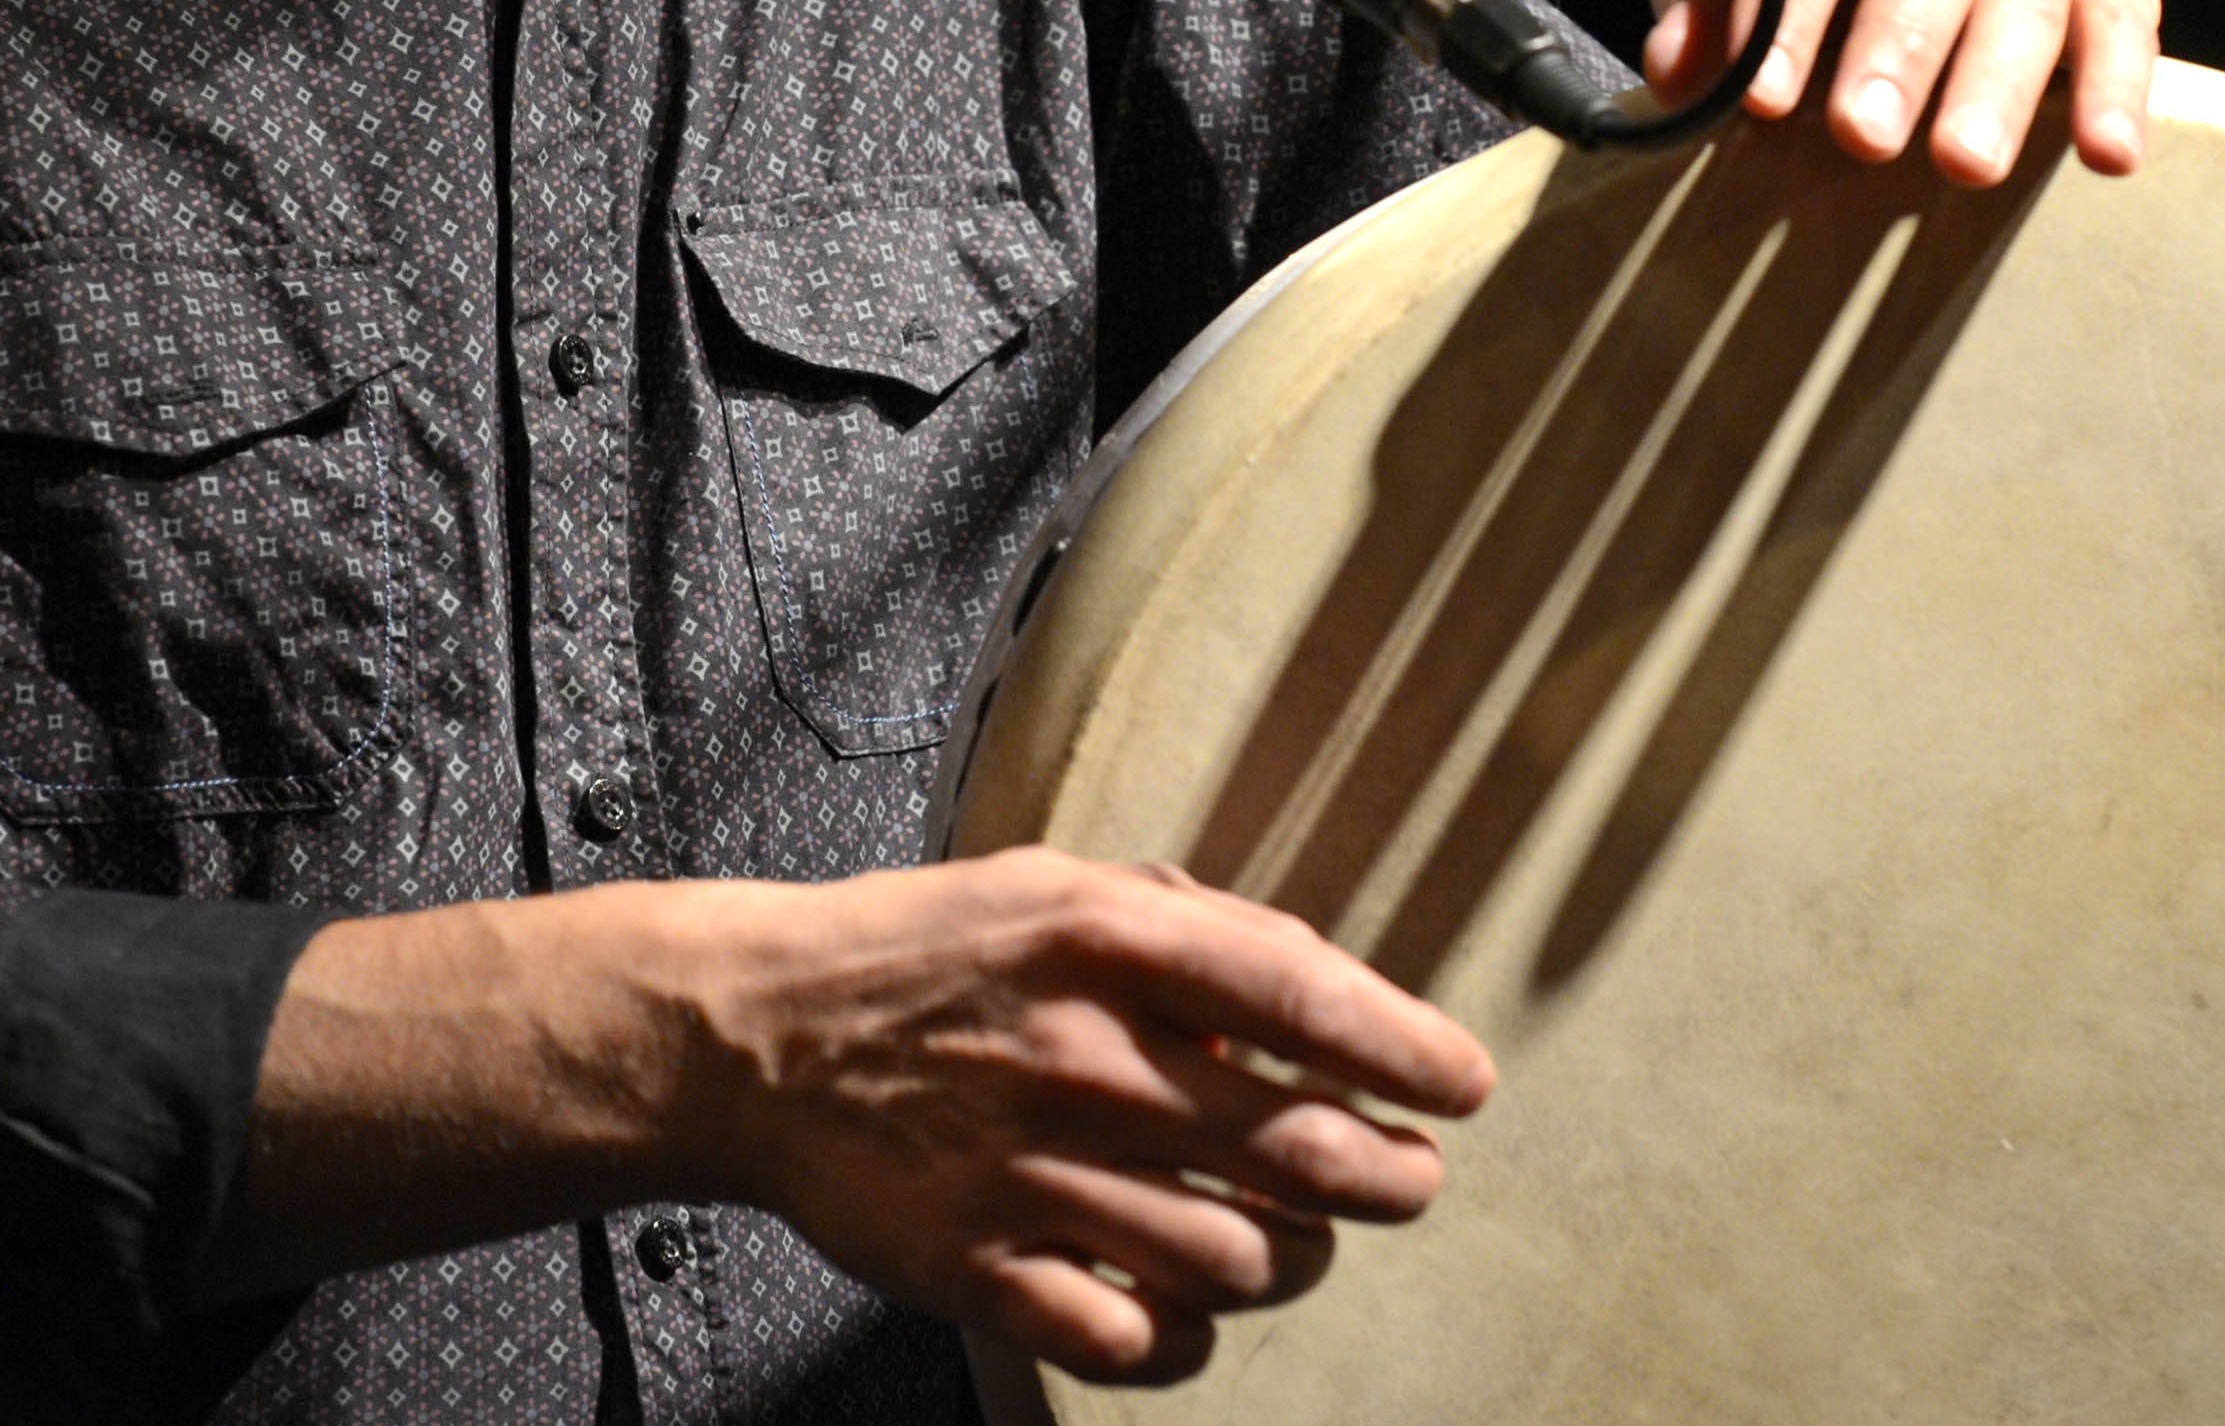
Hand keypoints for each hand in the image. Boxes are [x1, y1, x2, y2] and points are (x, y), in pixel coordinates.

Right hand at [672, 848, 1492, 1387]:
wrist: (758, 1036)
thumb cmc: (929, 949)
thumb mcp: (1058, 883)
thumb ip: (1191, 923)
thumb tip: (1317, 986)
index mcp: (1105, 943)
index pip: (1303, 1002)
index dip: (1407, 1049)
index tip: (1466, 1084)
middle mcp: (1081, 1058)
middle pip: (1299, 1151)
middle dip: (1391, 1175)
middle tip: (1412, 1177)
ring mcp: (1031, 1175)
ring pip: (1238, 1260)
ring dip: (1302, 1257)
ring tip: (1307, 1237)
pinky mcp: (980, 1270)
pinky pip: (1136, 1341)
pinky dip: (1191, 1337)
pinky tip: (1195, 1301)